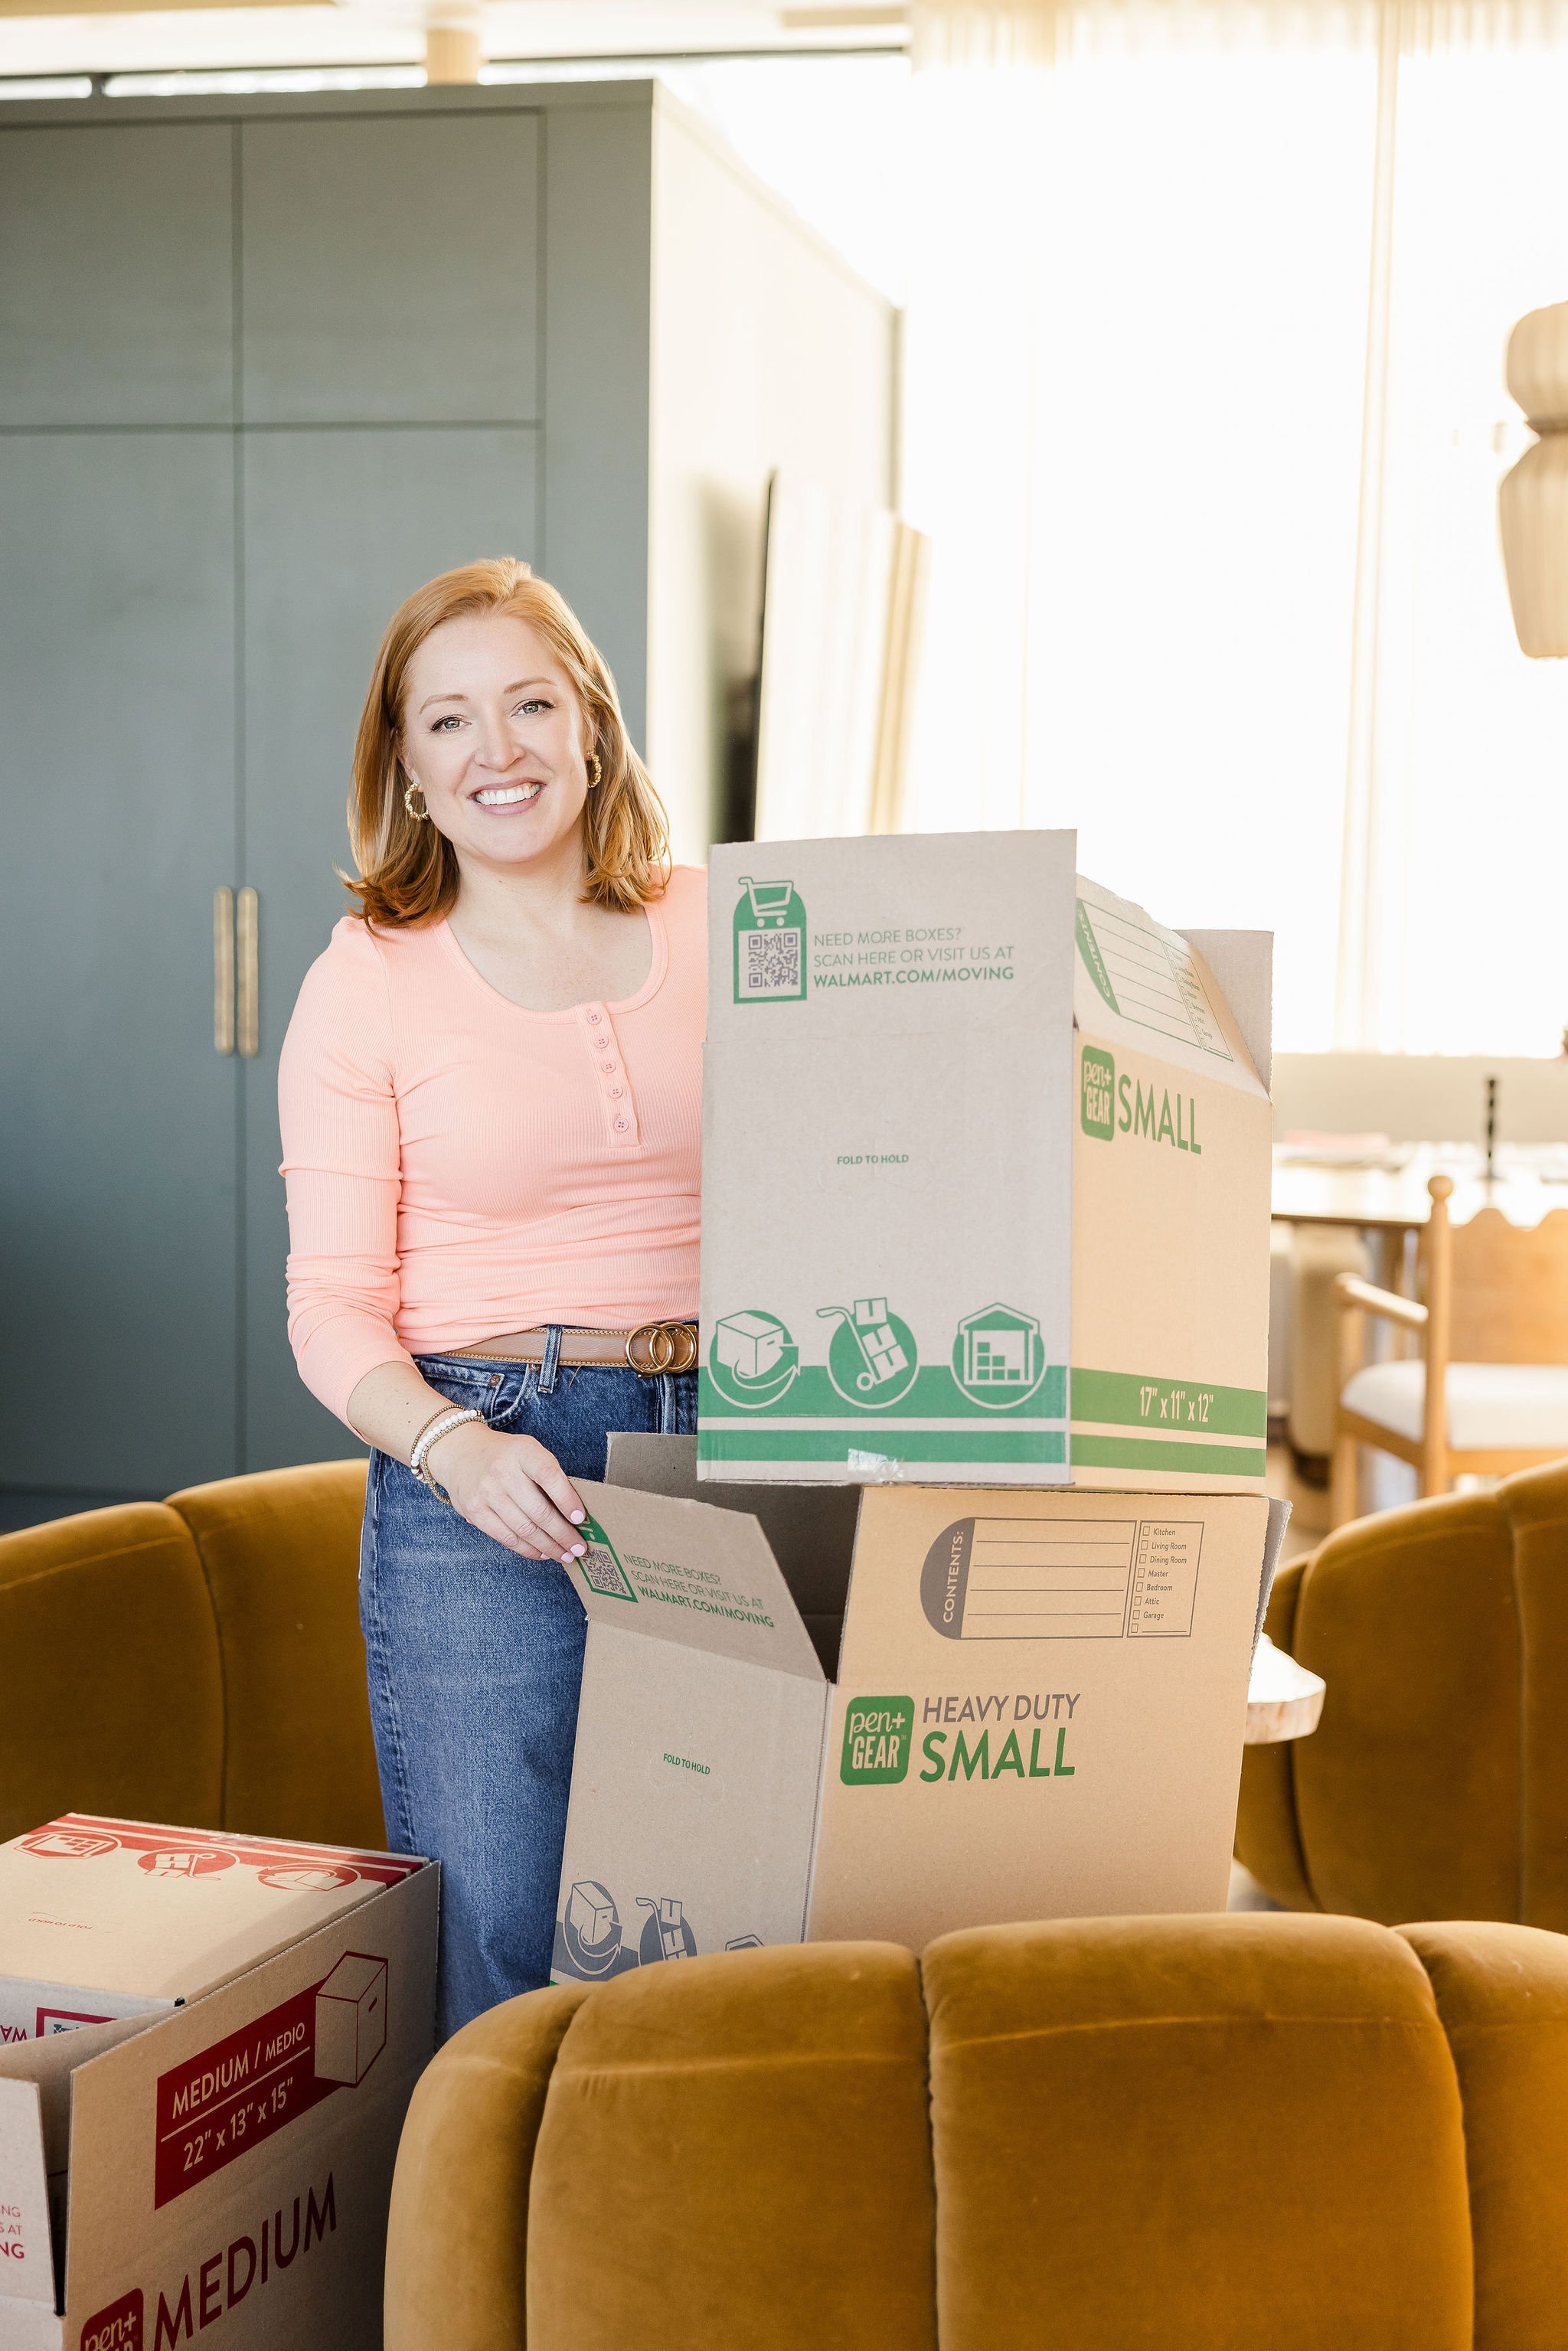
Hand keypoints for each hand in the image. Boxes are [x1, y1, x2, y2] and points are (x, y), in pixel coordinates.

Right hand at [424, 1421, 588, 1562]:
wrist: (461, 1452)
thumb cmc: (506, 1456)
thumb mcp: (528, 1451)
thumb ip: (548, 1474)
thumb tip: (574, 1512)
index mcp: (522, 1451)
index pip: (549, 1476)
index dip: (567, 1499)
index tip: (581, 1518)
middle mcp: (502, 1472)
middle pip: (539, 1511)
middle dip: (563, 1534)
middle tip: (579, 1548)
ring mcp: (486, 1493)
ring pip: (525, 1529)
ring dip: (549, 1547)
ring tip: (565, 1555)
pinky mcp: (475, 1512)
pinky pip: (507, 1538)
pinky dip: (528, 1549)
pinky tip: (542, 1553)